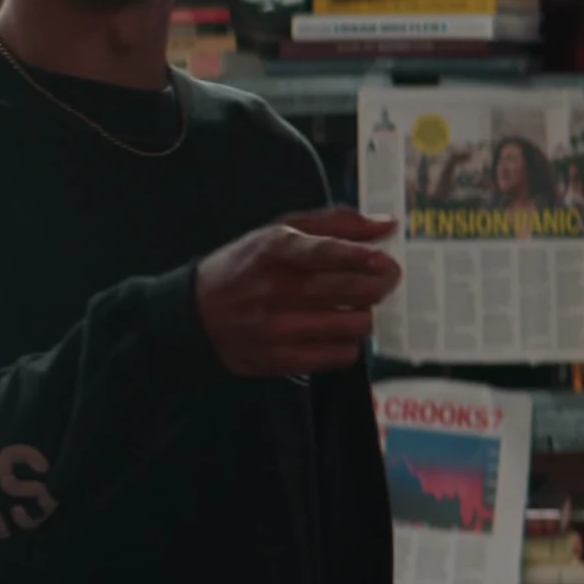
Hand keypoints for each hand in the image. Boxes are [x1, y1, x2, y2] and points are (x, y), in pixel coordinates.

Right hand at [194, 207, 400, 376]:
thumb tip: (386, 225)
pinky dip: (349, 343)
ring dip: (365, 315)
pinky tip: (340, 331)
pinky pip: (338, 355)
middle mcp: (274, 289)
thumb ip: (335, 223)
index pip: (324, 252)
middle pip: (348, 291)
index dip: (359, 256)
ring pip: (350, 326)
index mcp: (274, 249)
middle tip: (388, 280)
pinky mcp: (280, 359)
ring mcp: (276, 328)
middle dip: (379, 285)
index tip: (384, 260)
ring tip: (358, 306)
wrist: (196, 314)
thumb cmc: (247, 265)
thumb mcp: (279, 231)